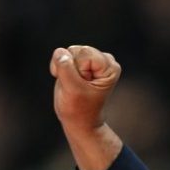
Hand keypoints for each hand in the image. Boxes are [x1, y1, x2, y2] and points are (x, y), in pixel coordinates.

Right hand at [49, 45, 123, 169]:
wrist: (79, 120)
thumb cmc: (79, 108)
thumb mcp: (72, 89)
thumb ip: (65, 68)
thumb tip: (60, 52)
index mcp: (109, 67)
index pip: (84, 54)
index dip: (77, 70)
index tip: (81, 86)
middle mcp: (104, 60)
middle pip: (76, 50)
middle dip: (70, 68)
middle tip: (76, 86)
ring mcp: (93, 60)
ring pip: (68, 52)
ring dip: (64, 69)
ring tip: (72, 84)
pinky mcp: (81, 61)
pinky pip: (62, 55)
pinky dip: (60, 67)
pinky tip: (68, 80)